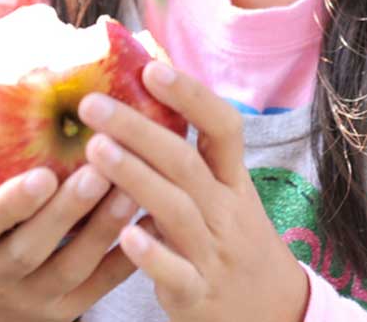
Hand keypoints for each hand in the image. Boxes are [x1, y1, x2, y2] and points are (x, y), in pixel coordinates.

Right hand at [0, 164, 157, 321]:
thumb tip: (30, 70)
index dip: (9, 203)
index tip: (41, 175)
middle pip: (28, 249)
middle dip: (66, 212)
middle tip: (99, 171)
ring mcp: (32, 297)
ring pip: (71, 268)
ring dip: (103, 228)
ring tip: (132, 188)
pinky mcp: (69, 309)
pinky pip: (102, 285)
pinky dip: (128, 254)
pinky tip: (153, 219)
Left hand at [76, 62, 309, 321]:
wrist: (275, 314)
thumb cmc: (236, 242)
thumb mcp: (227, 196)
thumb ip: (191, 161)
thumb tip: (141, 103)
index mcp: (233, 181)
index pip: (223, 127)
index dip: (190, 95)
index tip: (151, 68)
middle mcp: (227, 211)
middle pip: (186, 162)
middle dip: (138, 129)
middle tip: (92, 104)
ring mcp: (214, 253)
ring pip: (176, 209)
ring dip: (136, 177)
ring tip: (94, 150)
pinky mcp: (198, 294)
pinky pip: (175, 272)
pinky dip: (151, 254)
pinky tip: (123, 235)